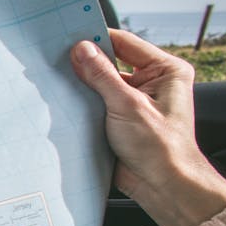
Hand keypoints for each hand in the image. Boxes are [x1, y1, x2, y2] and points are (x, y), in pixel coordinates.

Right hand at [71, 29, 225, 225]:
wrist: (163, 187)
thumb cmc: (161, 148)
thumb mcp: (128, 105)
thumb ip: (102, 75)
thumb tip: (81, 49)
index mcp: (166, 70)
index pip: (125, 43)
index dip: (97, 39)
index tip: (70, 37)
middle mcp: (152, 82)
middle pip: (111, 62)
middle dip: (87, 63)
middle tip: (59, 59)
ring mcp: (136, 100)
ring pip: (101, 83)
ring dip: (83, 85)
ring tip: (59, 80)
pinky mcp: (121, 118)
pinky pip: (97, 102)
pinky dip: (82, 102)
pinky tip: (65, 101)